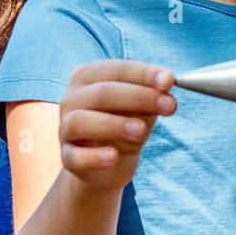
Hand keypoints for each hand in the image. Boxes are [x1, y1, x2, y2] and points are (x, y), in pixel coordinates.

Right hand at [58, 60, 176, 192]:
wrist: (110, 165)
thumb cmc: (126, 125)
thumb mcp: (142, 108)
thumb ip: (152, 96)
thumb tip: (167, 84)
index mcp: (88, 77)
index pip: (116, 69)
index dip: (144, 74)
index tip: (170, 80)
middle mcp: (72, 99)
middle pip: (101, 93)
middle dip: (139, 97)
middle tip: (170, 106)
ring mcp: (65, 129)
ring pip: (81, 121)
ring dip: (114, 124)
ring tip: (141, 131)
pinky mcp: (68, 158)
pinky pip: (76, 156)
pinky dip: (94, 156)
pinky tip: (112, 157)